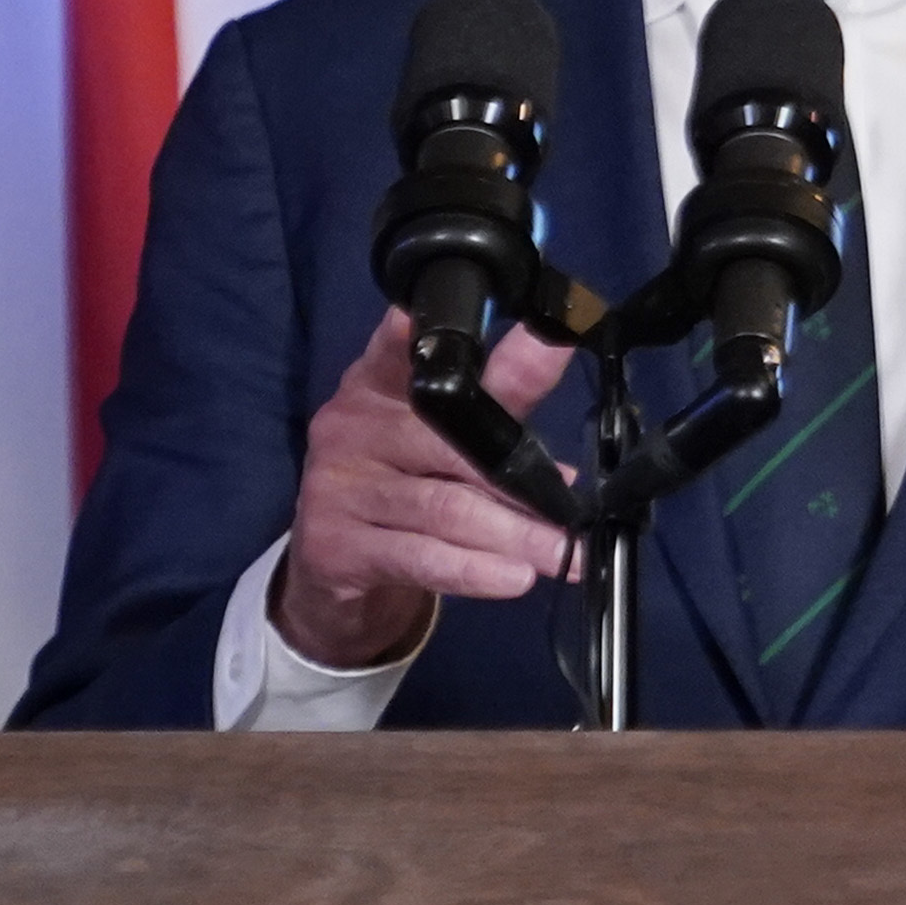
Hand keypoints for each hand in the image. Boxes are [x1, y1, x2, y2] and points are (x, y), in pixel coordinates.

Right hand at [274, 317, 574, 669]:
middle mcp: (349, 425)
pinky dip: (473, 570)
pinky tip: (513, 578)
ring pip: (443, 509)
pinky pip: (419, 556)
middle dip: (519, 484)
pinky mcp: (333, 543)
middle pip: (448, 447)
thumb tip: (562, 425)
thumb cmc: (404, 483)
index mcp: (376, 383)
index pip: (402, 351)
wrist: (332, 566)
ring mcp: (336, 485)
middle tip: (573, 512)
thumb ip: (500, 411)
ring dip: (512, 535)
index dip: (425, 336)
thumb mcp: (447, 439)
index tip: (474, 326)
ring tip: (562, 555)